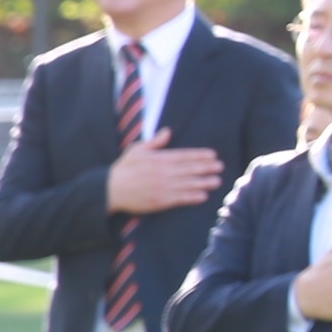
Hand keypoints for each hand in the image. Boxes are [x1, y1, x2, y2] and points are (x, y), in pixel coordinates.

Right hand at [107, 129, 223, 214]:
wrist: (110, 190)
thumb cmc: (124, 168)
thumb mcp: (137, 150)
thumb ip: (155, 142)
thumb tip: (168, 131)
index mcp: (159, 159)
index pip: (184, 156)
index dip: (200, 156)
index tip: (213, 155)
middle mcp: (164, 172)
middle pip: (190, 169)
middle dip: (207, 168)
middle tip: (220, 167)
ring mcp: (163, 187)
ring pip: (188, 184)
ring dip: (204, 182)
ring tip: (217, 181)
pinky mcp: (161, 201)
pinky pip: (180, 198)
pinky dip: (192, 197)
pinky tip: (203, 196)